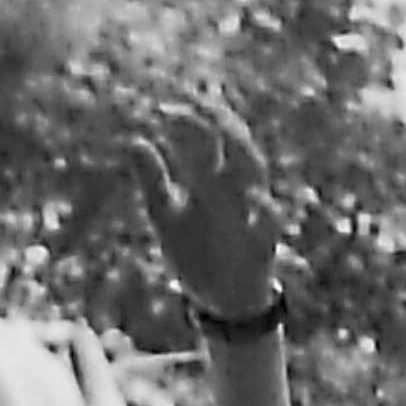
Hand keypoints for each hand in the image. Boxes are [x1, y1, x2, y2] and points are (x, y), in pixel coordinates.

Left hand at [131, 104, 278, 323]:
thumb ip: (154, 179)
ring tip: (225, 136)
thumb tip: (135, 140)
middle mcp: (233, 188)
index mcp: (210, 178)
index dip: (187, 120)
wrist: (219, 300)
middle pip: (235, 143)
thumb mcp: (166, 214)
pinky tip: (251, 201)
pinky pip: (270, 222)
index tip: (161, 109)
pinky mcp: (263, 242)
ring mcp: (251, 212)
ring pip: (256, 174)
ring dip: (242, 154)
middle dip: (220, 122)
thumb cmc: (194, 251)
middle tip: (198, 105)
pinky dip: (264, 210)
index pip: (205, 137)